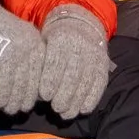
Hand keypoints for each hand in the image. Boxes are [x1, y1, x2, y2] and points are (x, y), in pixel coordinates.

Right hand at [0, 0, 45, 115]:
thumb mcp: (19, 46)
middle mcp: (32, 44)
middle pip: (32, 78)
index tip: (30, 103)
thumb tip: (35, 91)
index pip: (42, 72)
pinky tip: (0, 103)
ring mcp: (19, 48)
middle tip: (20, 111)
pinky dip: (2, 93)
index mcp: (39, 43)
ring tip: (8, 110)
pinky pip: (5, 79)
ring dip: (13, 98)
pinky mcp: (4, 52)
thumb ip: (27, 63)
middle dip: (25, 97)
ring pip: (19, 80)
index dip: (36, 90)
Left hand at [39, 4, 112, 118]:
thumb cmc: (54, 40)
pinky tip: (82, 110)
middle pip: (73, 74)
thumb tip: (34, 93)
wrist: (80, 24)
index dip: (51, 80)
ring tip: (67, 114)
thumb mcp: (43, 43)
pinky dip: (92, 99)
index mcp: (61, 38)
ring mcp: (94, 55)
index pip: (56, 61)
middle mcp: (80, 45)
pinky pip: (100, 84)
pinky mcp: (103, 64)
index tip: (44, 96)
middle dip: (64, 95)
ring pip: (87, 81)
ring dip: (77, 101)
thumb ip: (40, 64)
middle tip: (56, 108)